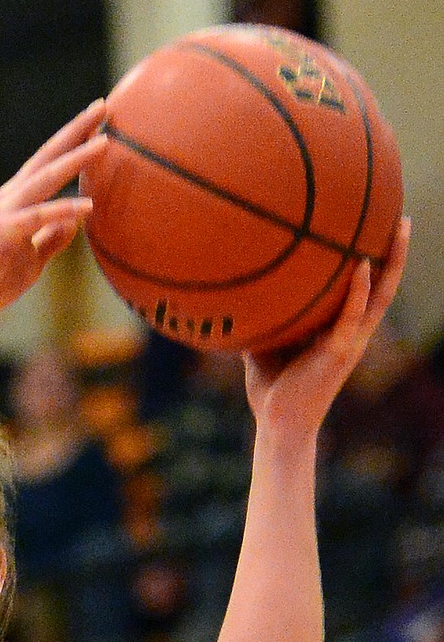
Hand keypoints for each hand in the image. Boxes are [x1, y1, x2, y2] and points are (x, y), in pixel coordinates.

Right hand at [0, 101, 106, 327]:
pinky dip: (63, 209)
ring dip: (76, 159)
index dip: (74, 142)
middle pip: (48, 157)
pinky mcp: (2, 233)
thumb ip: (50, 240)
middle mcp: (10, 198)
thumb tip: (74, 223)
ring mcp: (5, 213)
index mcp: (16, 202)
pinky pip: (38, 217)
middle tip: (104, 106)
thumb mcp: (29, 261)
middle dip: (76, 132)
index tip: (100, 122)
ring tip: (105, 142)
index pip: (49, 164)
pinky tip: (89, 206)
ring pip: (45, 178)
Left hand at [244, 217, 410, 434]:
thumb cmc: (271, 390)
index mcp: (340, 331)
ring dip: (394, 261)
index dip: (375, 262)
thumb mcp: (266, 346)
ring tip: (400, 227)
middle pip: (385, 285)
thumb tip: (240, 296)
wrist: (276, 425)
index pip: (365, 290)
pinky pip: (353, 314)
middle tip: (401, 216)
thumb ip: (265, 320)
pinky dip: (359, 290)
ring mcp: (350, 341)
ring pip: (381, 295)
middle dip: (396, 252)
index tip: (376, 228)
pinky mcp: (339, 352)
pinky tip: (362, 264)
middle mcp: (353, 333)